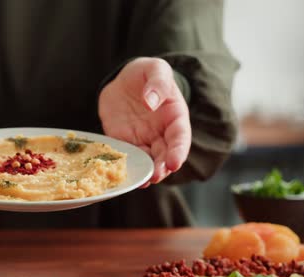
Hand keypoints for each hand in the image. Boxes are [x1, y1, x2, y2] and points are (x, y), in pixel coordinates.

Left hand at [98, 57, 190, 186]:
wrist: (122, 80)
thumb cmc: (145, 73)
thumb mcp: (154, 69)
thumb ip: (157, 82)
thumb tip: (152, 101)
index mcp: (174, 116)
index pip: (180, 137)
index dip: (178, 151)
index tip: (174, 163)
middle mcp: (161, 132)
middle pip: (165, 155)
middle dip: (161, 168)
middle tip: (154, 177)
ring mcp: (142, 139)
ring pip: (147, 160)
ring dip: (145, 172)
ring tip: (142, 181)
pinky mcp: (124, 142)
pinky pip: (126, 156)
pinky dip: (126, 166)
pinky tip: (123, 174)